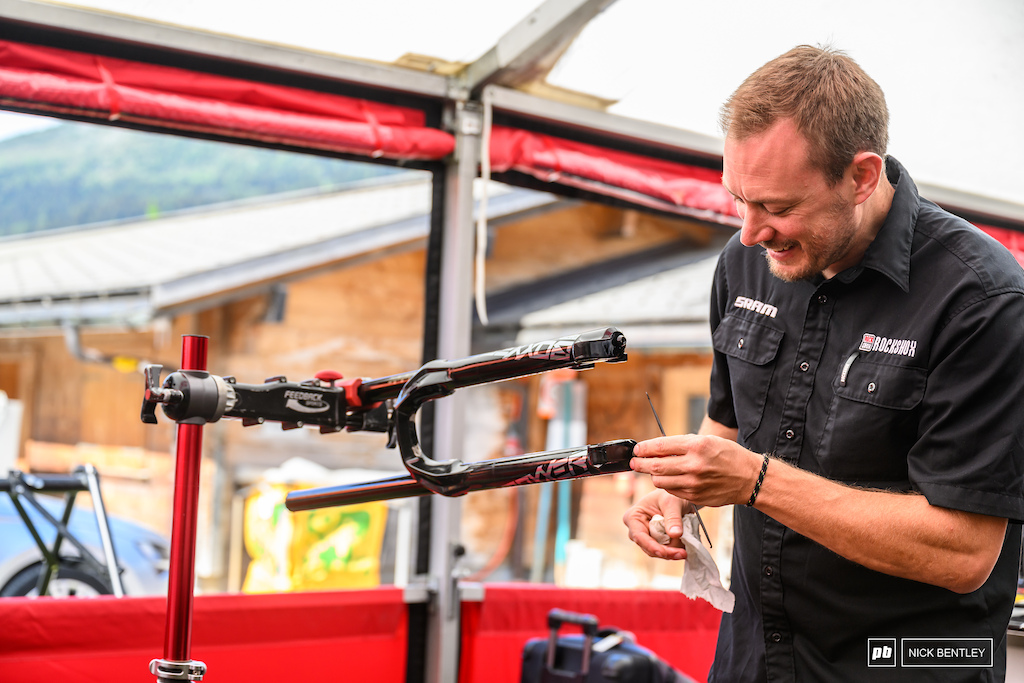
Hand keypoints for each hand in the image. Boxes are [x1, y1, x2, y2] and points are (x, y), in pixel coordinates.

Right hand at [622, 488, 688, 560]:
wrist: (678, 497)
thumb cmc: (670, 494)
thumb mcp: (672, 502)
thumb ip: (673, 517)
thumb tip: (674, 534)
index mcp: (633, 517)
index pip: (639, 536)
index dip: (651, 546)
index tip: (664, 553)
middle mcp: (636, 529)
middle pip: (648, 547)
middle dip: (666, 552)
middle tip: (683, 553)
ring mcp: (646, 537)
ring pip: (657, 552)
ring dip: (672, 552)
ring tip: (686, 548)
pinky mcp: (656, 542)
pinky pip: (664, 551)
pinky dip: (675, 550)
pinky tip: (684, 548)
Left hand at [630, 434, 762, 507]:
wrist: (750, 478)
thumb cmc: (727, 455)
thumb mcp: (707, 441)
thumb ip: (681, 445)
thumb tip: (654, 448)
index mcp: (697, 446)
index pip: (660, 446)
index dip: (644, 448)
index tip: (637, 449)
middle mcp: (694, 465)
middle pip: (655, 466)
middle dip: (640, 464)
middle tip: (634, 462)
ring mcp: (694, 484)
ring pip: (660, 481)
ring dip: (653, 475)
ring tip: (654, 470)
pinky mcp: (695, 497)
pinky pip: (671, 491)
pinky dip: (667, 485)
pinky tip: (671, 479)